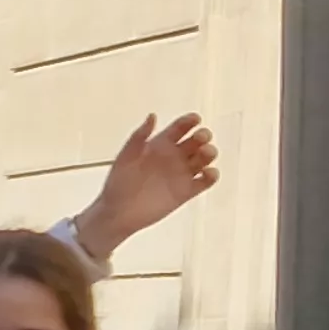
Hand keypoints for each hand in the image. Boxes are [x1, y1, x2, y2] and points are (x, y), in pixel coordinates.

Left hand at [72, 114, 218, 259]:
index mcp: (160, 145)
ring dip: (209, 153)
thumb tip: (152, 116)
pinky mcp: (186, 192)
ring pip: (204, 158)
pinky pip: (206, 181)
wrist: (117, 213)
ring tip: (205, 153)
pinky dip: (212, 175)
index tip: (195, 119)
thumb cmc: (117, 184)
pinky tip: (207, 173)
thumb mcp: (125, 157)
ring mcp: (181, 174)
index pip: (180, 128)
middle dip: (203, 136)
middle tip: (201, 138)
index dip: (189, 121)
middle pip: (196, 141)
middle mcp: (173, 157)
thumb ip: (139, 137)